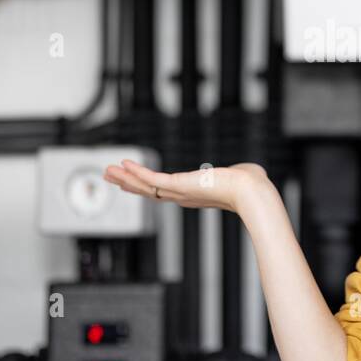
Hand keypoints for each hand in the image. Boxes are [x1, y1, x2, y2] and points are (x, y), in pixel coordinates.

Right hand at [102, 159, 270, 215]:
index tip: (132, 182)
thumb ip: (238, 174)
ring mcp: (180, 192)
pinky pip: (152, 179)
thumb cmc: (251, 185)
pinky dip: (137, 172)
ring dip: (125, 178)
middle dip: (129, 184)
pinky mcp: (179, 185)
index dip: (145, 187)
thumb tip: (250, 171)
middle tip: (110, 177)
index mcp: (195, 194)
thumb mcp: (239, 177)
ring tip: (108, 171)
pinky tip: (124, 164)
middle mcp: (184, 196)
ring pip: (145, 187)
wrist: (252, 191)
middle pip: (149, 191)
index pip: (164, 191)